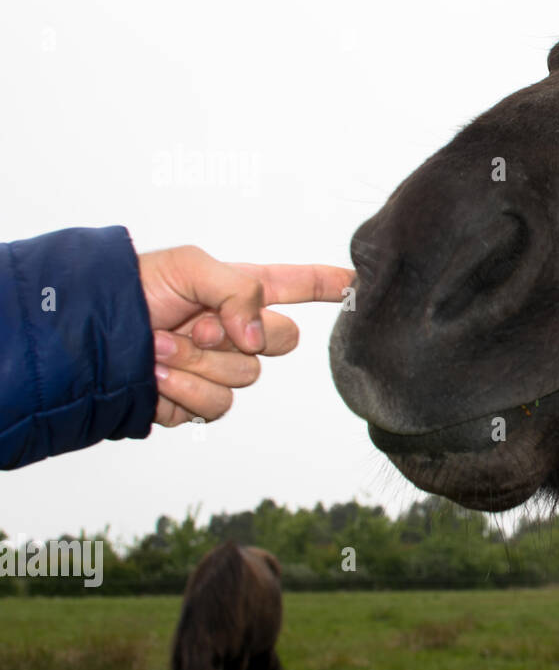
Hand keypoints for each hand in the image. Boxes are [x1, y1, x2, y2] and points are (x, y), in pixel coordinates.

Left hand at [137, 245, 353, 426]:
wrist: (87, 338)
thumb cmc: (133, 289)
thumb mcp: (191, 266)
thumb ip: (240, 290)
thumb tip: (255, 338)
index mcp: (239, 291)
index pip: (295, 285)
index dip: (329, 286)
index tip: (360, 284)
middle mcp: (236, 330)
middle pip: (283, 340)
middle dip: (243, 334)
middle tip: (198, 324)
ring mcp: (220, 368)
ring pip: (247, 376)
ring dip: (199, 362)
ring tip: (161, 348)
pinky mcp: (199, 402)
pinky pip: (218, 404)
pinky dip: (186, 389)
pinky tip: (159, 375)